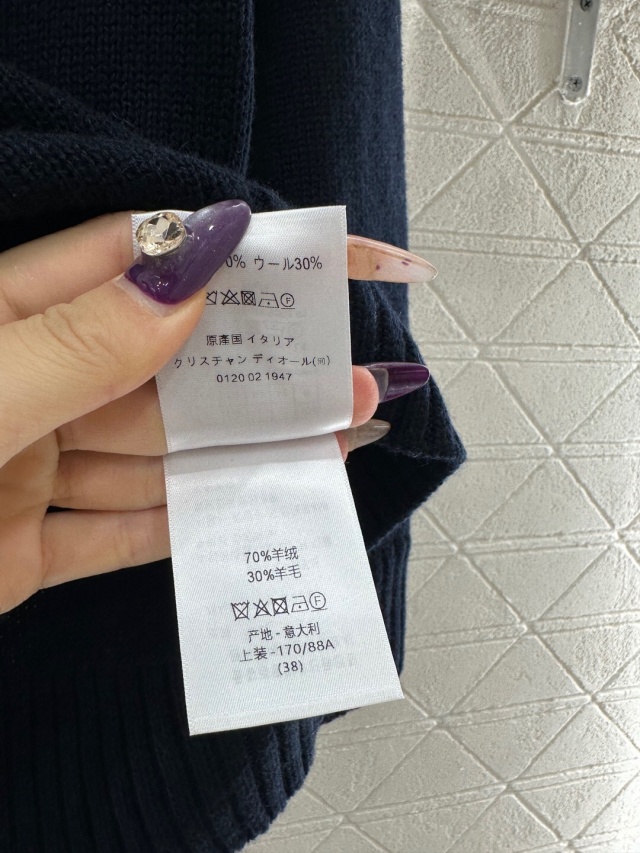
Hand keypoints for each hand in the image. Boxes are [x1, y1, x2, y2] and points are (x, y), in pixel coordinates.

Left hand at [0, 203, 428, 612]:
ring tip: (328, 444)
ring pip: (152, 455)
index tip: (321, 256)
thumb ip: (82, 341)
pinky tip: (252, 507)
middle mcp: (24, 385)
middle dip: (256, 373)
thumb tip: (192, 274)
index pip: (140, 259)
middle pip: (163, 368)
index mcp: (2, 318)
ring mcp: (25, 468)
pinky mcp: (21, 551)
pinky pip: (117, 532)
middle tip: (348, 377)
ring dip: (237, 451)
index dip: (234, 251)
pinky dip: (181, 523)